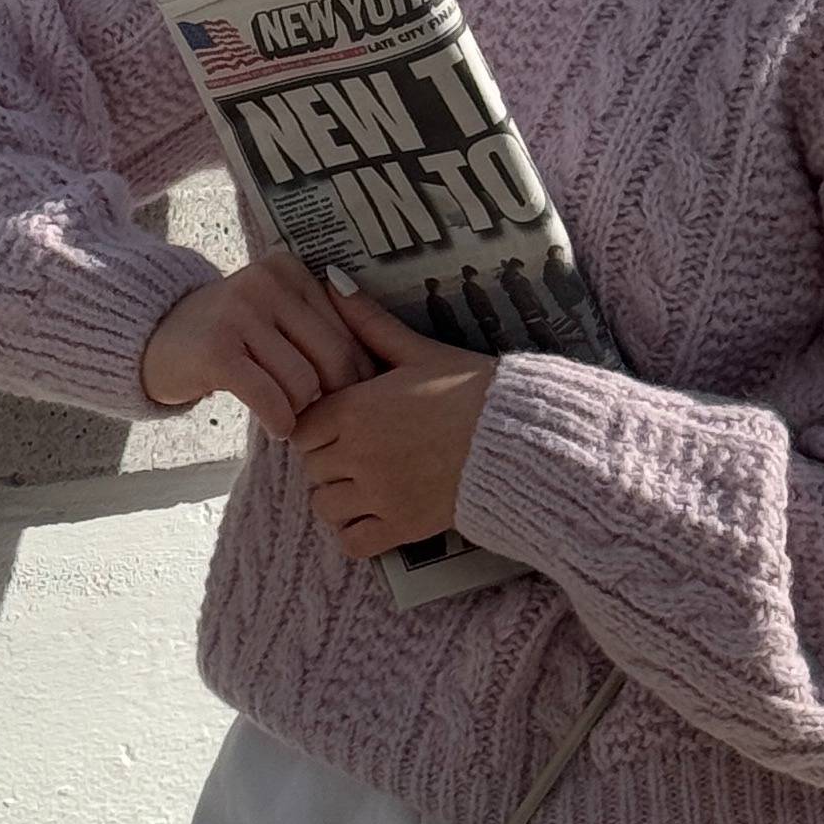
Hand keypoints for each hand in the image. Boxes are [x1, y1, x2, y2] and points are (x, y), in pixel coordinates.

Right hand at [140, 255, 373, 440]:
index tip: (351, 401)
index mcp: (290, 270)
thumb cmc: (229, 335)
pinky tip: (275, 427)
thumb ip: (319, 330)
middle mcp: (266, 281)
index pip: (348, 331)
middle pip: (334, 359)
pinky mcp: (216, 349)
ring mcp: (239, 311)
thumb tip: (380, 375)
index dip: (357, 376)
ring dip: (302, 412)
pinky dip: (279, 421)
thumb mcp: (275, 316)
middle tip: (323, 420)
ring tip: (290, 416)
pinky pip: (269, 398)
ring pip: (304, 383)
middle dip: (334, 399)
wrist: (153, 338)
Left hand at [293, 303, 496, 556]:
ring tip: (364, 482)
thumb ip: (369, 322)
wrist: (521, 438)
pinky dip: (355, 533)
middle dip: (327, 460)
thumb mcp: (418, 351)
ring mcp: (378, 495)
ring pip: (324, 506)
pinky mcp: (403, 528)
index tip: (339, 424)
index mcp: (355, 409)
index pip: (301, 427)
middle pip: (310, 467)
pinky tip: (374, 514)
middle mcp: (357, 454)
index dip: (317, 426)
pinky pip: (353, 542)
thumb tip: (332, 280)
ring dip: (338, 496)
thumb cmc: (472, 389)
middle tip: (356, 451)